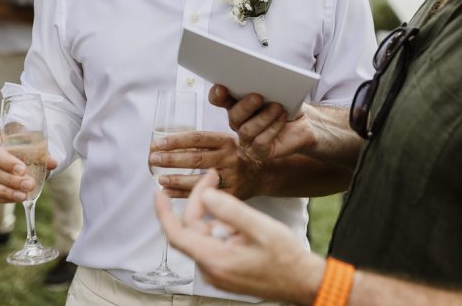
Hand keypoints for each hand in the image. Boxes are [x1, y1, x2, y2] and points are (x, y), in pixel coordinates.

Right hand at [0, 130, 56, 202]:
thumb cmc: (0, 147)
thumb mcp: (14, 143)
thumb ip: (33, 150)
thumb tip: (53, 163)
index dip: (6, 161)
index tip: (22, 170)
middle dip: (11, 180)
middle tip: (29, 185)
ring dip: (5, 192)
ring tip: (23, 195)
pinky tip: (11, 198)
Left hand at [149, 131, 260, 198]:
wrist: (260, 175)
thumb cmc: (235, 156)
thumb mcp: (226, 142)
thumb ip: (204, 142)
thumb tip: (167, 143)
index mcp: (227, 142)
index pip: (198, 138)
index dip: (176, 140)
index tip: (158, 143)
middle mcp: (230, 159)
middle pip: (197, 159)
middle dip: (172, 159)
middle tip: (154, 158)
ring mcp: (231, 178)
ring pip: (198, 180)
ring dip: (176, 179)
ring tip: (159, 178)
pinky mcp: (230, 195)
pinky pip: (202, 195)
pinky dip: (182, 194)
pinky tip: (167, 191)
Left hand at [157, 171, 323, 303]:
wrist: (303, 282)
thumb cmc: (286, 258)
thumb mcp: (261, 228)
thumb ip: (231, 210)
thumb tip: (206, 195)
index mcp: (215, 259)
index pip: (177, 234)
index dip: (163, 212)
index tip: (158, 192)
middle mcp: (211, 269)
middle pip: (192, 230)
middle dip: (199, 202)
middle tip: (214, 178)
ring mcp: (218, 272)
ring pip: (203, 236)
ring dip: (213, 216)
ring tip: (235, 204)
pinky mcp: (226, 271)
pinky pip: (214, 244)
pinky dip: (220, 227)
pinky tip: (239, 223)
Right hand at [209, 85, 314, 161]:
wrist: (305, 123)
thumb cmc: (288, 104)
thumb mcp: (278, 90)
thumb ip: (264, 86)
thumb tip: (259, 79)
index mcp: (237, 104)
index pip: (219, 99)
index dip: (217, 94)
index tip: (221, 88)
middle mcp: (238, 122)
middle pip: (233, 115)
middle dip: (244, 106)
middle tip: (258, 96)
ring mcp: (247, 139)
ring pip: (246, 130)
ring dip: (263, 117)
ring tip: (277, 106)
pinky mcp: (259, 152)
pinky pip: (260, 142)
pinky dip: (272, 128)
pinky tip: (282, 117)